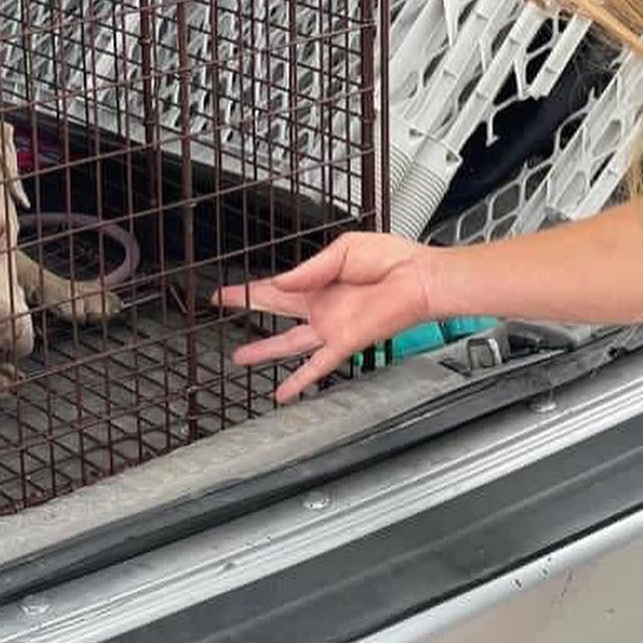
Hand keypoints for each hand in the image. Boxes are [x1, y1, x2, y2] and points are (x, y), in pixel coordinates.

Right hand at [212, 231, 437, 403]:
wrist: (418, 279)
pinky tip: (284, 393)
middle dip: (248, 310)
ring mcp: (331, 326)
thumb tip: (281, 281)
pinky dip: (300, 381)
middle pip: (276, 311)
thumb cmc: (393, 260)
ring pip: (289, 344)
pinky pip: (318, 366)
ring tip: (241, 357)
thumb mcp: (343, 249)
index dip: (251, 289)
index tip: (228, 291)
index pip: (277, 286)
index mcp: (319, 280)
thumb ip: (310, 269)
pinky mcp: (344, 342)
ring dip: (264, 352)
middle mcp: (322, 305)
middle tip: (224, 310)